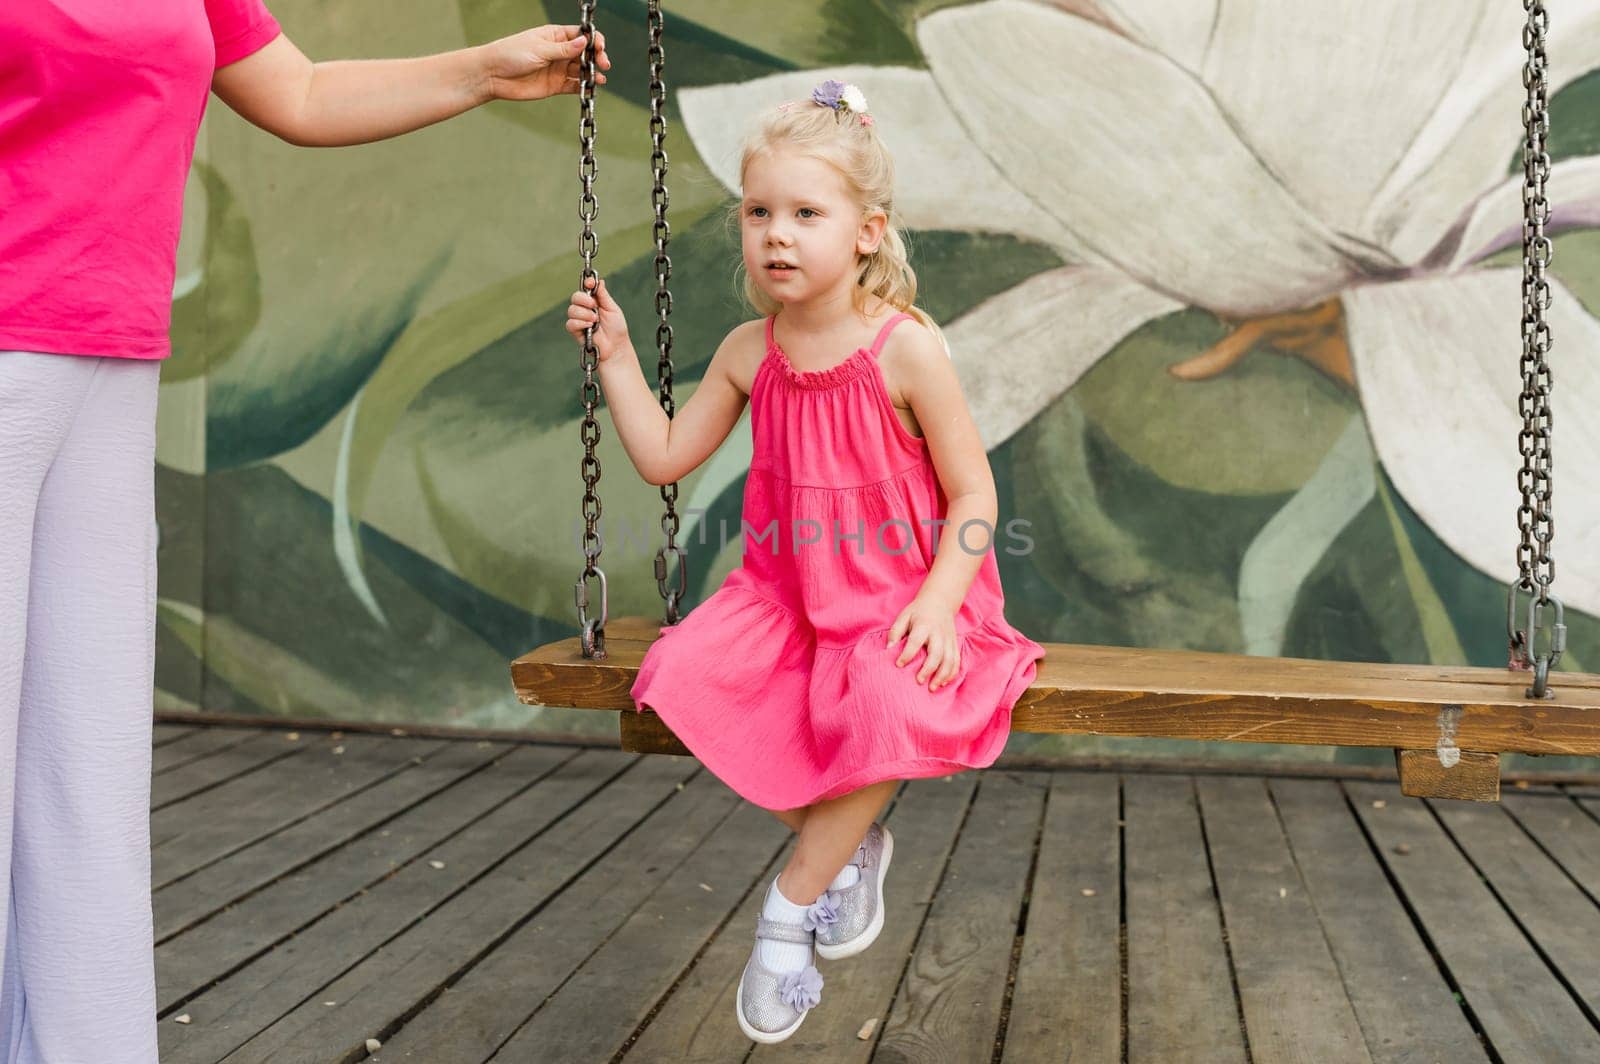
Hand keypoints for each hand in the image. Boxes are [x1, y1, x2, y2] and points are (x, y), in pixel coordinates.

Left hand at [476, 24, 610, 102]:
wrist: (493, 75)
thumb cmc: (511, 54)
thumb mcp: (540, 48)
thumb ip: (564, 49)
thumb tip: (585, 42)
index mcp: (555, 36)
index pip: (581, 35)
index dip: (593, 40)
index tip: (600, 47)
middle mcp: (559, 52)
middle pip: (585, 53)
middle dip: (597, 57)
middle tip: (604, 64)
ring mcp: (558, 68)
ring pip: (582, 70)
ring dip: (593, 73)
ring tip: (599, 78)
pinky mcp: (555, 85)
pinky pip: (574, 85)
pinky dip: (584, 86)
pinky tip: (593, 87)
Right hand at [566, 277, 630, 361]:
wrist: (616, 347)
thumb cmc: (616, 329)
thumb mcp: (612, 308)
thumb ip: (604, 295)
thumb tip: (599, 281)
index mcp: (594, 302)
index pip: (585, 289)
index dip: (586, 284)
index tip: (590, 283)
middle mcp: (585, 309)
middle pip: (575, 297)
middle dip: (584, 300)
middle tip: (594, 306)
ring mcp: (579, 320)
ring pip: (572, 310)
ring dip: (585, 314)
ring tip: (595, 321)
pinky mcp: (575, 331)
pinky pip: (570, 323)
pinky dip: (580, 323)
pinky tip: (590, 327)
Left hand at [887, 594, 961, 690]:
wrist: (940, 602)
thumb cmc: (918, 612)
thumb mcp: (904, 616)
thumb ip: (895, 632)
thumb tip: (888, 649)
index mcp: (924, 625)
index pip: (916, 641)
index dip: (907, 654)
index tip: (899, 665)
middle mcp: (938, 634)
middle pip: (937, 653)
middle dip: (928, 669)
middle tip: (919, 681)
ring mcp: (949, 640)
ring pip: (949, 660)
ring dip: (942, 675)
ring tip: (932, 687)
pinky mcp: (955, 644)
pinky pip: (956, 661)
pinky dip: (952, 673)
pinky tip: (943, 683)